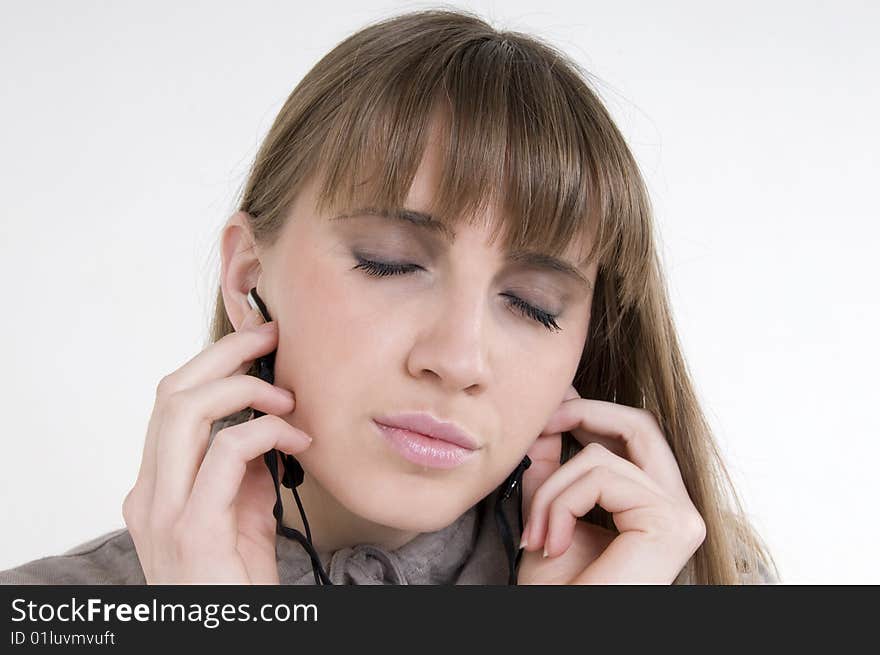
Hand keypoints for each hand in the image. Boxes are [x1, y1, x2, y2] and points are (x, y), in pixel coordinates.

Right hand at [122, 308, 311, 583]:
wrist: (229, 636)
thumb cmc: (236, 583)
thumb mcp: (243, 516)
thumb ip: (245, 471)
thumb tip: (266, 426)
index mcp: (155, 486)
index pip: (171, 402)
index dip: (213, 362)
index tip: (255, 342)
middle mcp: (148, 493)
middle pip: (172, 392)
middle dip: (224, 354)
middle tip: (270, 338)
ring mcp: (164, 512)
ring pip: (185, 410)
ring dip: (244, 387)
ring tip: (286, 397)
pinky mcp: (194, 530)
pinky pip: (227, 453)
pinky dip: (266, 431)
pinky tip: (297, 438)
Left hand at [516, 385, 705, 583]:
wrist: (559, 629)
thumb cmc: (559, 589)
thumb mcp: (551, 510)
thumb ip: (555, 466)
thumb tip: (552, 415)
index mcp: (655, 505)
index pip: (634, 435)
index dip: (590, 413)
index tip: (548, 414)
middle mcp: (678, 508)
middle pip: (640, 424)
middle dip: (583, 413)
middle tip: (542, 423)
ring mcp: (681, 515)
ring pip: (602, 456)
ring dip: (552, 490)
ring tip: (536, 533)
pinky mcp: (671, 523)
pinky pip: (600, 476)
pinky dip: (560, 503)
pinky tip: (550, 543)